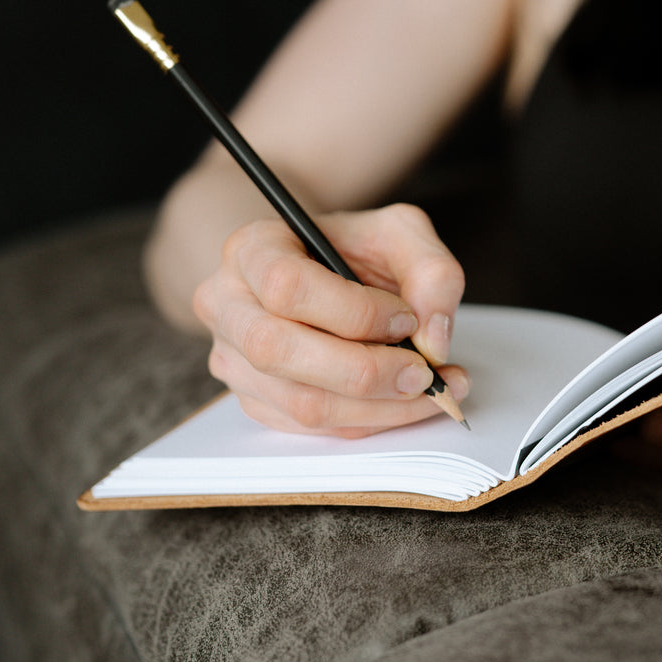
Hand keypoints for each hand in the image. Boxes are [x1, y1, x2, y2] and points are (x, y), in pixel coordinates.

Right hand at [191, 203, 469, 438]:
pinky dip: (369, 420)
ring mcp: (233, 359)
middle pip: (279, 351)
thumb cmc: (358, 249)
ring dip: (378, 407)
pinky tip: (407, 401)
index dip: (353, 311)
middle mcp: (227, 304)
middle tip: (425, 372)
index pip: (286, 286)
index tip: (406, 319)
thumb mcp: (402, 234)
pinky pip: (312, 428)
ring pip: (300, 402)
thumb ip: (430, 272)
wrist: (331, 273)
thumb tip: (433, 341)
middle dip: (365, 371)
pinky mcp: (255, 400)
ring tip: (434, 390)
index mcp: (252, 249)